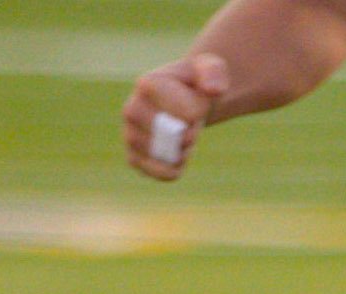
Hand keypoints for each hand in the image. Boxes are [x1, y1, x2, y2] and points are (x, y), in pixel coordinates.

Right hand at [125, 51, 230, 179]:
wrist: (183, 101)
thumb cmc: (196, 82)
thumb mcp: (210, 68)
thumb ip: (215, 73)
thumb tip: (213, 90)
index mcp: (147, 84)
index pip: (185, 114)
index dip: (199, 114)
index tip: (196, 104)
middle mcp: (131, 110)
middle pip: (173, 136)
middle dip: (190, 134)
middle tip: (190, 124)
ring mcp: (130, 135)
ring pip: (166, 156)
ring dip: (184, 152)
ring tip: (183, 138)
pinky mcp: (133, 158)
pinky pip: (158, 172)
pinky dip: (175, 169)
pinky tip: (178, 156)